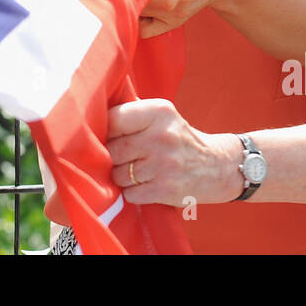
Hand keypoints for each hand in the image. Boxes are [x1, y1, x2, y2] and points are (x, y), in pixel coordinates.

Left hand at [107, 99, 243, 206]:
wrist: (216, 166)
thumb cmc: (177, 139)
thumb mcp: (162, 117)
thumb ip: (132, 115)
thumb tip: (89, 121)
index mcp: (159, 111)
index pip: (113, 119)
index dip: (106, 131)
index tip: (110, 137)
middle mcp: (161, 135)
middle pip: (112, 150)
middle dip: (113, 157)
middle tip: (124, 157)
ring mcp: (164, 163)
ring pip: (118, 174)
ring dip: (122, 176)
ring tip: (138, 170)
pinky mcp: (165, 189)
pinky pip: (130, 194)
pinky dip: (133, 192)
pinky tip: (146, 184)